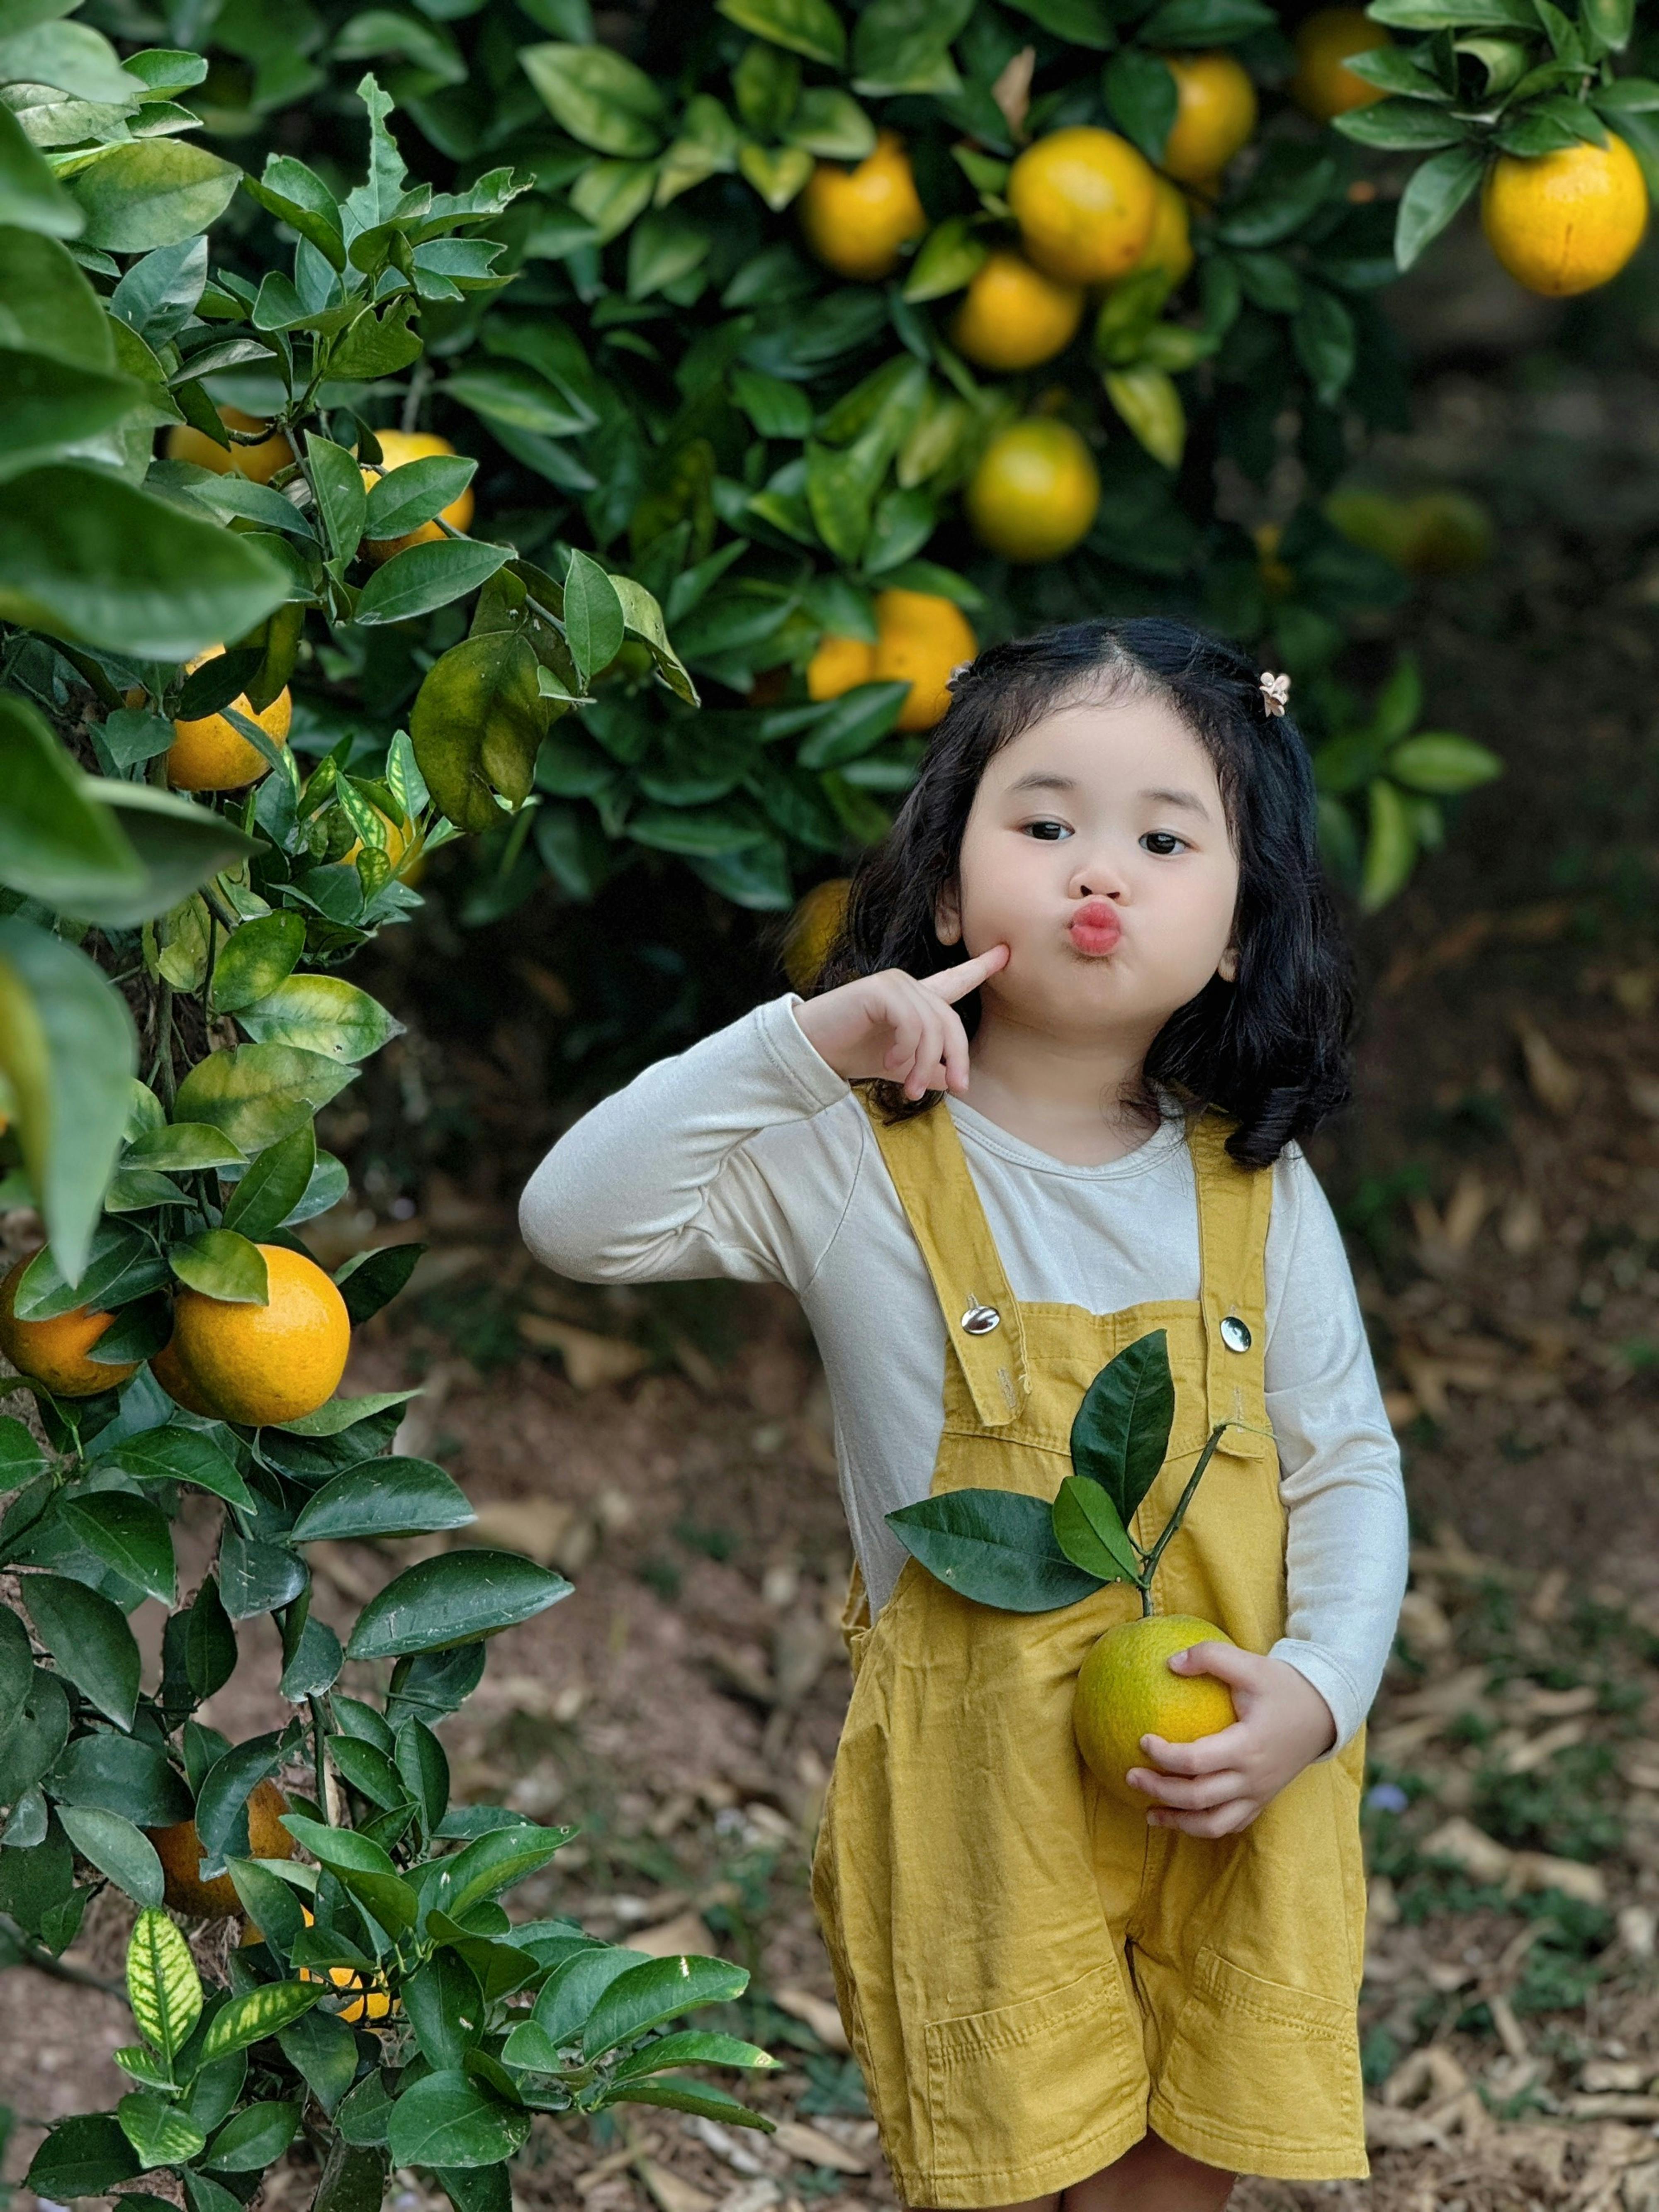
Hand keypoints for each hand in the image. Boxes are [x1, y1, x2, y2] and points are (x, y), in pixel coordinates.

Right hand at [792, 946, 1009, 1099]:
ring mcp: (895, 985)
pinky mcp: (880, 990)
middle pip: (951, 1020)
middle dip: (958, 1058)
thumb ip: (927, 1069)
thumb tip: (954, 1080)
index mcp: (916, 1000)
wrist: (811, 1050)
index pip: (955, 981)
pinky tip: (891, 1064)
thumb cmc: (851, 1053)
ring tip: (910, 1088)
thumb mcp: (899, 1066)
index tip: (1006, 952)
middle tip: (956, 1090)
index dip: (981, 967)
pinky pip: (911, 1023)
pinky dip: (906, 1049)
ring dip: (925, 1064)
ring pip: (932, 1026)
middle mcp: (909, 986)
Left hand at [1124, 1643, 1337, 1836]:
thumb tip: (1169, 1663)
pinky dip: (1203, 1826)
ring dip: (1178, 1821)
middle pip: (1197, 1798)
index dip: (1165, 1756)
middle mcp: (1252, 1778)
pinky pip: (1230, 1824)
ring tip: (1148, 1813)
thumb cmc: (1284, 1686)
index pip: (1196, 1762)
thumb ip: (1210, 1657)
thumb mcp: (1250, 1664)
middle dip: (1160, 1791)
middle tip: (1130, 1776)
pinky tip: (1181, 1817)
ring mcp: (1259, 1794)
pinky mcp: (1262, 1800)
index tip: (1142, 1740)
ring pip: (1213, 1823)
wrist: (1324, 1712)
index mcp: (1247, 1747)